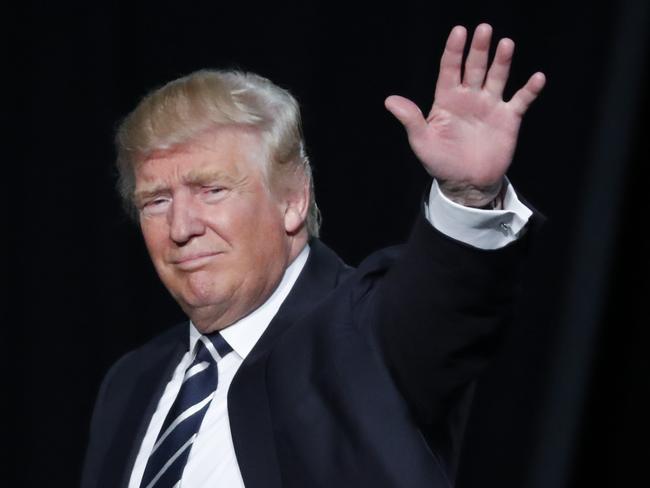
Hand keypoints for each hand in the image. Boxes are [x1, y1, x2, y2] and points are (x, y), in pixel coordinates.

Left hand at [385, 24, 545, 206]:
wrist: (467, 183)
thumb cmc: (441, 162)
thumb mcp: (422, 142)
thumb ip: (411, 119)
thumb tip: (390, 101)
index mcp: (447, 100)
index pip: (450, 69)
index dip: (454, 51)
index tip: (458, 31)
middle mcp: (469, 98)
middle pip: (474, 67)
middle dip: (479, 49)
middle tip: (484, 29)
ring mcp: (490, 106)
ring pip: (497, 77)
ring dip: (502, 61)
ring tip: (506, 44)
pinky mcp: (508, 119)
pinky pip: (521, 100)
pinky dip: (529, 90)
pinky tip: (537, 78)